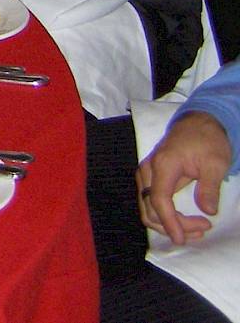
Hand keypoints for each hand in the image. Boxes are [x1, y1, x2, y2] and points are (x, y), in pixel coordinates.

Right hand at [137, 109, 232, 243]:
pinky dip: (164, 216)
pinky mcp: (150, 176)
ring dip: (167, 224)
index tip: (182, 239)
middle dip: (173, 225)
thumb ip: (209, 187)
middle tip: (202, 229)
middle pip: (150, 209)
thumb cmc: (208, 141)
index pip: (159, 200)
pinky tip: (184, 220)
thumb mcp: (216, 162)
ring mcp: (146, 173)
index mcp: (163, 165)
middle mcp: (148, 170)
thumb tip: (208, 211)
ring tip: (196, 228)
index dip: (169, 222)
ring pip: (147, 208)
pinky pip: (150, 202)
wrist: (198, 123)